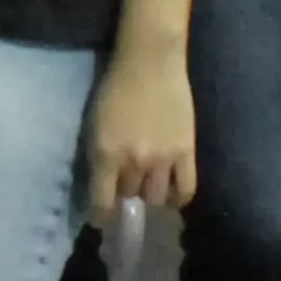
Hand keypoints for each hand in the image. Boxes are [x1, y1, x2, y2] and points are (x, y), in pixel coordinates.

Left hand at [83, 36, 198, 221]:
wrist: (150, 61)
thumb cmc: (115, 86)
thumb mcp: (94, 123)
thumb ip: (98, 156)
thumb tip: (103, 185)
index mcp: (105, 153)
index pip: (101, 202)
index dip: (100, 216)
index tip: (100, 219)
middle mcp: (134, 162)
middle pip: (129, 197)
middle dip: (124, 195)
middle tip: (125, 188)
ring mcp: (162, 159)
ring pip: (155, 198)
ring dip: (148, 194)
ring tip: (147, 186)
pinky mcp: (186, 152)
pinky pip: (185, 190)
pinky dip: (177, 199)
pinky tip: (171, 196)